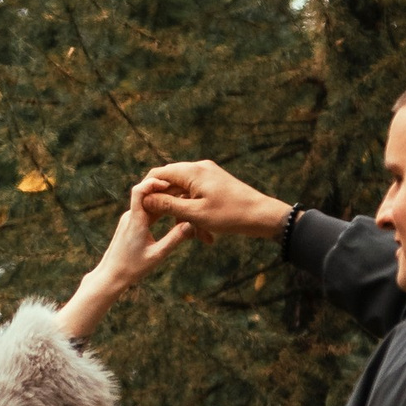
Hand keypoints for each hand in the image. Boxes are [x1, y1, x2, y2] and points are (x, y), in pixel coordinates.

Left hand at [55, 196, 192, 338]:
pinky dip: (158, 209)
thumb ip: (175, 239)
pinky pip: (145, 211)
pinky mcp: (130, 225)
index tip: (170, 183)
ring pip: (148, 202)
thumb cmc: (131, 268)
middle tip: (183, 190)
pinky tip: (170, 211)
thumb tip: (191, 224)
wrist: (110, 276)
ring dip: (163, 200)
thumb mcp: (157, 255)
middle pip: (147, 193)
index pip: (140, 190)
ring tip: (181, 199)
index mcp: (135, 220)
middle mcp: (130, 216)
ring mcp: (129, 220)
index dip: (154, 182)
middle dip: (165, 190)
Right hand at [131, 158, 290, 240]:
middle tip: (164, 226)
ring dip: (185, 214)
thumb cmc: (230, 215)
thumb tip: (145, 200)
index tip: (142, 210)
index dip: (147, 191)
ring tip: (195, 236)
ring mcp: (208, 176)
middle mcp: (199, 168)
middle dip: (168, 207)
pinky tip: (205, 234)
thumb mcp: (195, 214)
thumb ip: (168, 206)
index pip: (158, 173)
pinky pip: (197, 197)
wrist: (263, 215)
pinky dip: (196, 213)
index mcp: (192, 172)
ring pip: (184, 194)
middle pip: (170, 183)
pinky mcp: (216, 184)